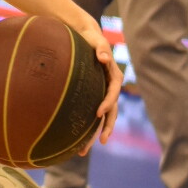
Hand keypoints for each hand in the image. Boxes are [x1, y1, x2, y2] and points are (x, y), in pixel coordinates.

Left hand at [74, 16, 121, 147]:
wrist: (84, 36)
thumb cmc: (90, 38)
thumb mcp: (95, 40)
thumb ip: (100, 48)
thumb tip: (103, 57)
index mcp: (113, 76)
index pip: (113, 92)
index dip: (107, 103)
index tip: (98, 113)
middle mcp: (109, 87)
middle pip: (111, 111)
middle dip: (107, 127)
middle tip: (101, 141)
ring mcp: (100, 93)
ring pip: (101, 117)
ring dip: (94, 134)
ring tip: (83, 151)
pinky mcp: (91, 95)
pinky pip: (90, 114)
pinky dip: (85, 127)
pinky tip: (73, 141)